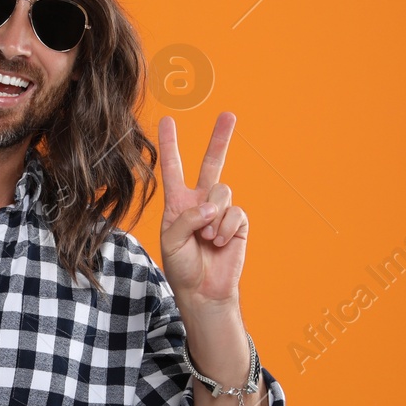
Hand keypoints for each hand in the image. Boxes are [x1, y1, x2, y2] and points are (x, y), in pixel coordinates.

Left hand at [157, 112, 247, 305]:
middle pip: (212, 163)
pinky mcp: (238, 223)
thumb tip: (211, 205)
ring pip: (222, 191)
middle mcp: (201, 202)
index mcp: (178, 203)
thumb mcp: (171, 241)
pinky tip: (220, 243)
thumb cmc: (182, 267)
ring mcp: (221, 211)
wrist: (203, 291)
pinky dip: (225, 228)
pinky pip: (235, 212)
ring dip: (213, 217)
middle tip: (229, 115)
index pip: (173, 169)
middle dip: (221, 139)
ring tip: (207, 239)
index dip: (170, 145)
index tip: (167, 120)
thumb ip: (186, 218)